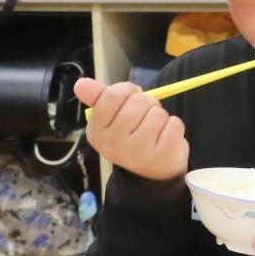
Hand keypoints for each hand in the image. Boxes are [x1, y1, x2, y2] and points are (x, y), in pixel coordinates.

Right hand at [72, 77, 187, 181]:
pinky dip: (173, 127)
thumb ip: (98, 98)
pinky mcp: (163, 157)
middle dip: (146, 104)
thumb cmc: (130, 136)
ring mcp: (138, 153)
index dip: (127, 90)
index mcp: (97, 132)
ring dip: (161, 117)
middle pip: (138, 101)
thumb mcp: (111, 118)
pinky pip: (174, 125)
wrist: (150, 172)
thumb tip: (80, 83)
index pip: (113, 94)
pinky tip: (165, 139)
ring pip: (158, 113)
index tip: (130, 100)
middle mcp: (114, 145)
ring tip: (154, 130)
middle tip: (143, 119)